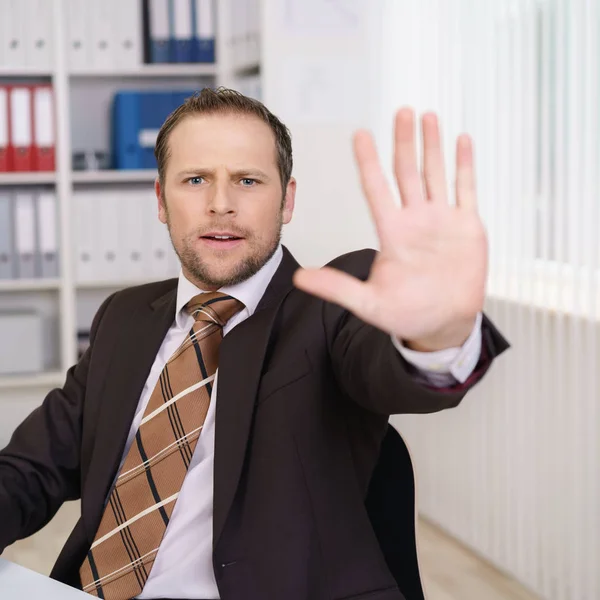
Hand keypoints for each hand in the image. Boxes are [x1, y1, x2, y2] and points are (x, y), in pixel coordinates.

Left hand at [292, 108, 486, 350]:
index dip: (369, 161)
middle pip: (407, 172)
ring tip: (427, 116)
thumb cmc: (406, 315)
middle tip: (401, 111)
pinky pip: (466, 189)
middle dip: (403, 141)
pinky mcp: (467, 227)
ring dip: (432, 145)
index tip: (360, 134)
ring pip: (435, 173)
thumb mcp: (368, 303)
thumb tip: (299, 279)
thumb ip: (336, 288)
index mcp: (392, 233)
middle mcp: (415, 220)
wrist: (443, 325)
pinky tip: (462, 140)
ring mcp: (441, 221)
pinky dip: (465, 165)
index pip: (377, 189)